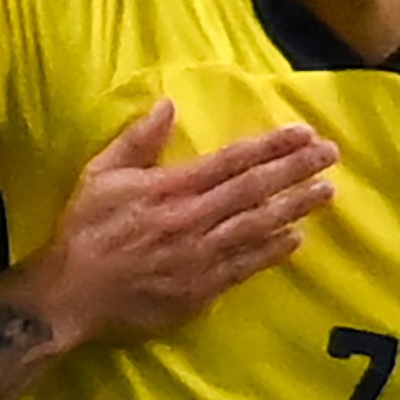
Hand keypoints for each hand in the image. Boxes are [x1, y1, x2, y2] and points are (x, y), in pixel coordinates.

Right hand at [11, 102, 334, 352]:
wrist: (69, 295)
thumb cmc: (85, 230)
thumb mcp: (100, 175)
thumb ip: (138, 140)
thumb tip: (168, 103)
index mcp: (170, 188)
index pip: (232, 161)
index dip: (272, 145)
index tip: (303, 132)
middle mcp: (192, 220)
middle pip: (254, 190)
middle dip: (296, 169)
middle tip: (330, 154)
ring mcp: (200, 257)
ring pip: (258, 227)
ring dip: (295, 207)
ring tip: (327, 191)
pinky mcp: (200, 290)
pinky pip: (245, 267)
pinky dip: (273, 251)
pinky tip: (296, 238)